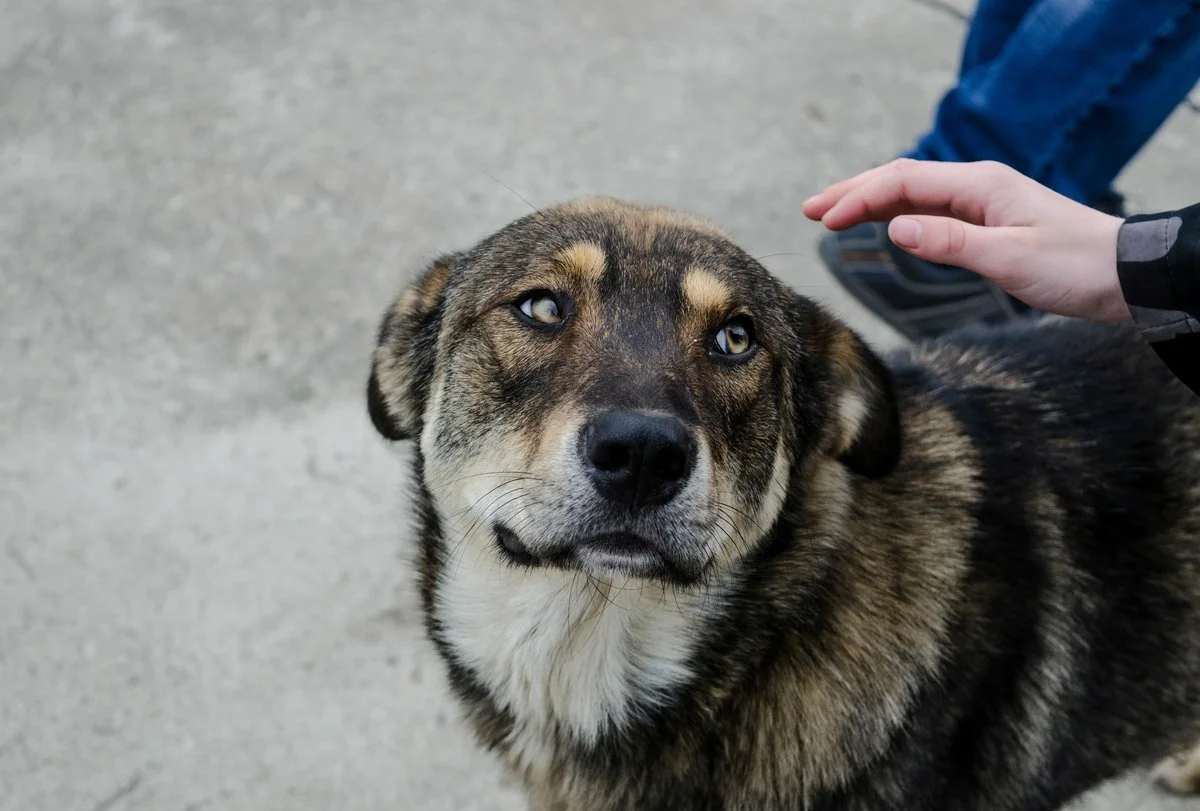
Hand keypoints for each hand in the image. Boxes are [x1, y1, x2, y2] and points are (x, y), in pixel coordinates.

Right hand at [802, 159, 1129, 322]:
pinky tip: (879, 225)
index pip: (903, 182)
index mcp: (979, 185)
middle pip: (901, 179)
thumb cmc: (1074, 266)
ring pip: (912, 194)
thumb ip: (951, 243)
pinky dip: (896, 215)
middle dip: (852, 192)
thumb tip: (895, 230)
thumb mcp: (1009, 259)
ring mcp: (981, 202)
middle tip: (809, 210)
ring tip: (829, 216)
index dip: (859, 198)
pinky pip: (930, 210)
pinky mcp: (986, 222)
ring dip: (869, 203)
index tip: (824, 222)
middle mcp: (976, 186)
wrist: (1124, 275)